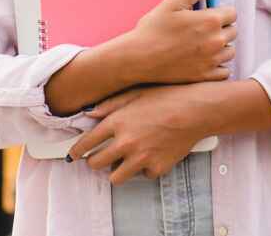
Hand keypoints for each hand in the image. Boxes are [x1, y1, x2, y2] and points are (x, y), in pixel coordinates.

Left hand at [69, 84, 213, 182]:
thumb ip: (110, 104)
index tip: (73, 155)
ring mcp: (141, 158)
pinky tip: (152, 155)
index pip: (86, 143)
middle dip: (94, 161)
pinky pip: (143, 174)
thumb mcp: (137, 92)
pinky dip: (145, 168)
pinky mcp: (157, 168)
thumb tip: (89, 114)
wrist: (197, 110)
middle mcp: (126, 142)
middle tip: (101, 157)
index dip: (76, 151)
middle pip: (96, 164)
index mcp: (118, 122)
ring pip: (115, 177)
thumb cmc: (168, 96)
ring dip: (117, 170)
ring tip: (124, 161)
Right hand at [110, 0, 236, 86]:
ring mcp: (211, 60)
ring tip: (204, 45)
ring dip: (222, 47)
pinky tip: (205, 60)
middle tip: (204, 30)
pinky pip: (224, 71)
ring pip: (230, 51)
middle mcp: (215, 41)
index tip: (210, 15)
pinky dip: (218, 66)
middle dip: (222, 28)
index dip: (222, 12)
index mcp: (210, 21)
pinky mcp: (204, 76)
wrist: (138, 58)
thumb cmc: (153, 30)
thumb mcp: (172, 2)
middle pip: (233, 32)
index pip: (232, 13)